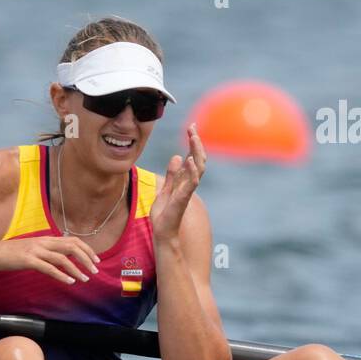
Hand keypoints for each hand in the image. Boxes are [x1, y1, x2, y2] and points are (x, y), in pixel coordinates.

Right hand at [0, 236, 99, 284]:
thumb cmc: (9, 253)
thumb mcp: (30, 249)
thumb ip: (45, 252)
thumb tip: (58, 259)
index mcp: (45, 239)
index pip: (72, 240)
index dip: (86, 249)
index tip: (95, 260)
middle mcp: (43, 242)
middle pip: (72, 246)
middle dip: (87, 258)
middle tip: (95, 270)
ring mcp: (35, 250)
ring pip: (62, 258)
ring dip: (77, 269)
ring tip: (85, 279)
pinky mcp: (28, 260)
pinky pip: (48, 267)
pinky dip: (61, 275)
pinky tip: (69, 281)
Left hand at [151, 123, 206, 243]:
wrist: (163, 232)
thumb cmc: (165, 213)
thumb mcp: (165, 189)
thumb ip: (172, 174)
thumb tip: (178, 156)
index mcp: (184, 180)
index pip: (192, 157)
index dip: (193, 143)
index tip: (192, 127)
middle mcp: (188, 184)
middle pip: (197, 160)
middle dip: (196, 144)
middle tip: (193, 129)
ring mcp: (186, 191)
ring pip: (197, 169)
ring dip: (196, 153)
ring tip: (193, 139)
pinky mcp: (182, 200)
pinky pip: (190, 184)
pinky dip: (191, 172)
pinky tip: (189, 160)